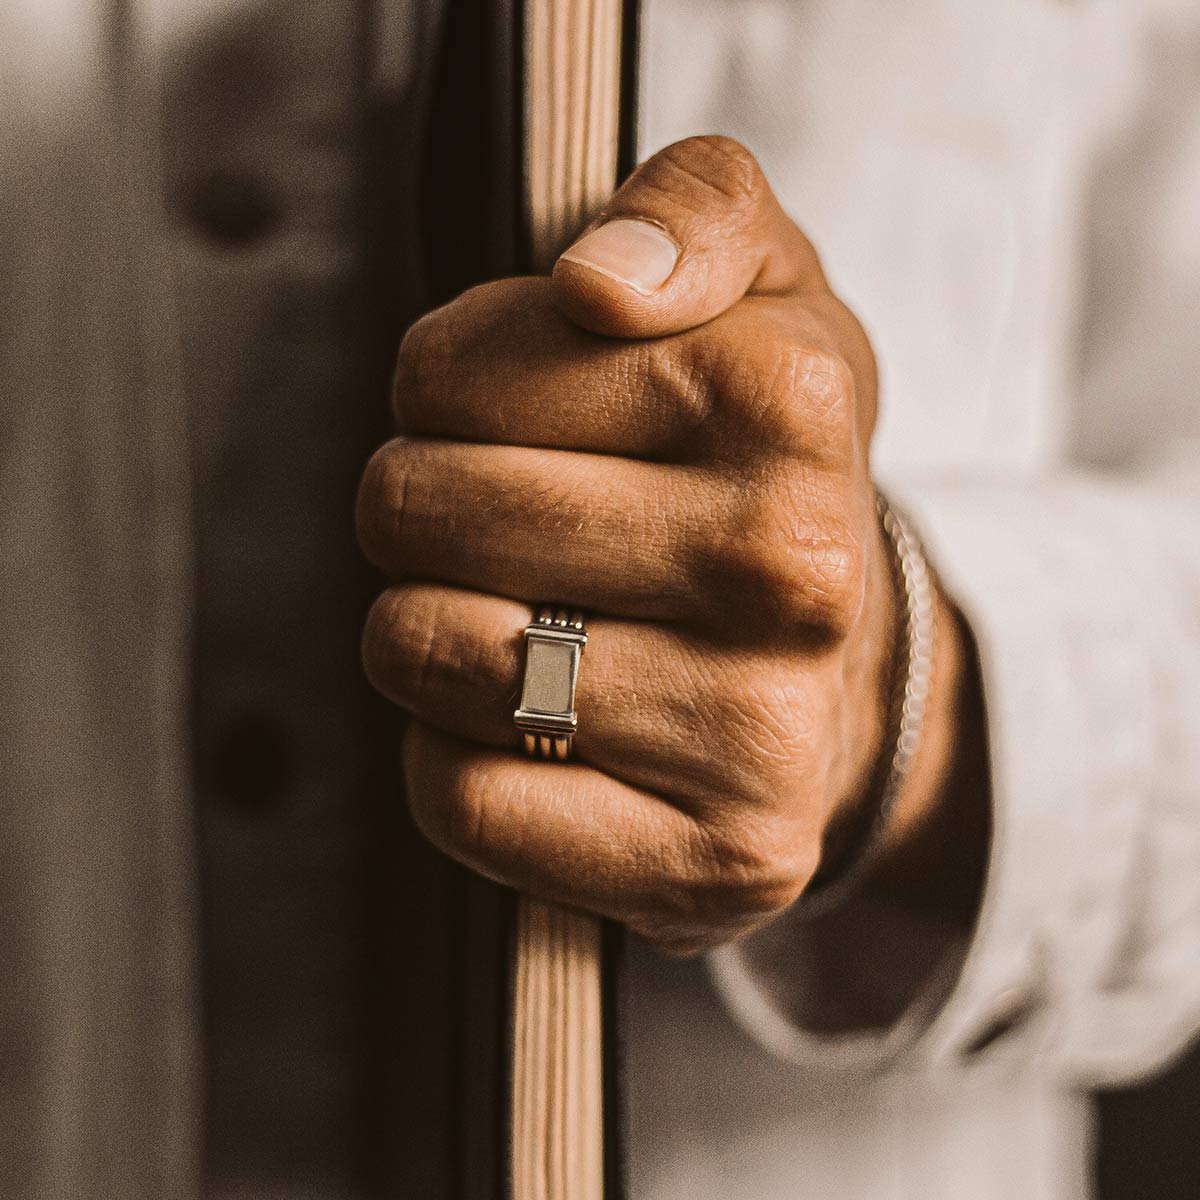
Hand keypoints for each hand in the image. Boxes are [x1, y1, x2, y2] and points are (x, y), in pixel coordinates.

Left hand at [357, 136, 970, 954]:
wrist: (854, 664)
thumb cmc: (768, 467)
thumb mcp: (762, 288)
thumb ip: (691, 214)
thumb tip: (598, 284)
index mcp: (790, 403)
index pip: (440, 371)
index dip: (437, 390)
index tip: (503, 416)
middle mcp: (797, 572)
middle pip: (415, 507)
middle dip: (421, 506)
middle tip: (497, 525)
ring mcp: (763, 735)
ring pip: (427, 653)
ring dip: (429, 630)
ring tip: (516, 620)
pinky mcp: (719, 864)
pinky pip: (462, 798)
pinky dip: (454, 756)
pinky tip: (532, 727)